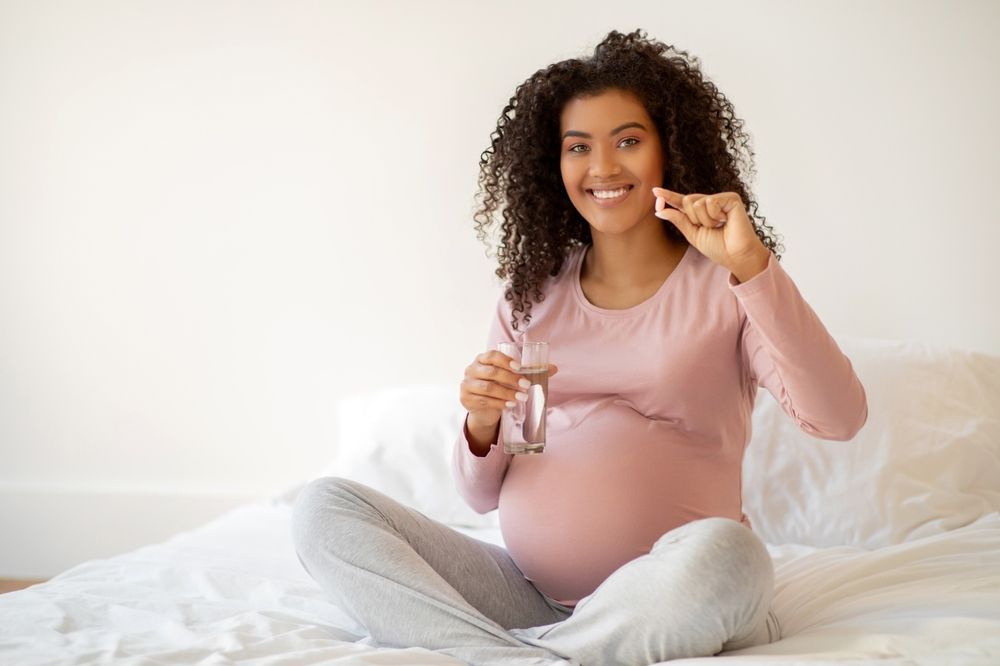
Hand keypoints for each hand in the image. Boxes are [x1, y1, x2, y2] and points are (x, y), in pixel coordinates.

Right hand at [460, 350, 558, 428]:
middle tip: (526, 386)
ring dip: (506, 393)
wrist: (484, 409)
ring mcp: (467, 385)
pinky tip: (510, 405)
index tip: (520, 368)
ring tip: (521, 397)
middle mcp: (472, 369)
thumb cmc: (499, 387)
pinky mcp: (466, 399)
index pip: (492, 355)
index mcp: (482, 359)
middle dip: (511, 379)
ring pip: (488, 388)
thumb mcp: (512, 378)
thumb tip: (554, 368)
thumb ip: (530, 372)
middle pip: (491, 372)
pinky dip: (499, 403)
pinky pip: (484, 401)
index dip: (505, 361)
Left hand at [652, 187, 769, 281]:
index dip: (669, 197)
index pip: (682, 202)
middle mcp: (711, 203)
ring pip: (696, 202)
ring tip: (719, 226)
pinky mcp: (731, 198)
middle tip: (710, 228)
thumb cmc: (718, 248)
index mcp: (701, 212)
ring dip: (705, 220)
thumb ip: (678, 220)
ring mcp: (721, 199)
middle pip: (687, 200)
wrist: (736, 255)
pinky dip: (714, 216)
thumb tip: (659, 211)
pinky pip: (709, 202)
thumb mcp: (692, 234)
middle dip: (693, 218)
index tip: (655, 191)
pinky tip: (726, 221)